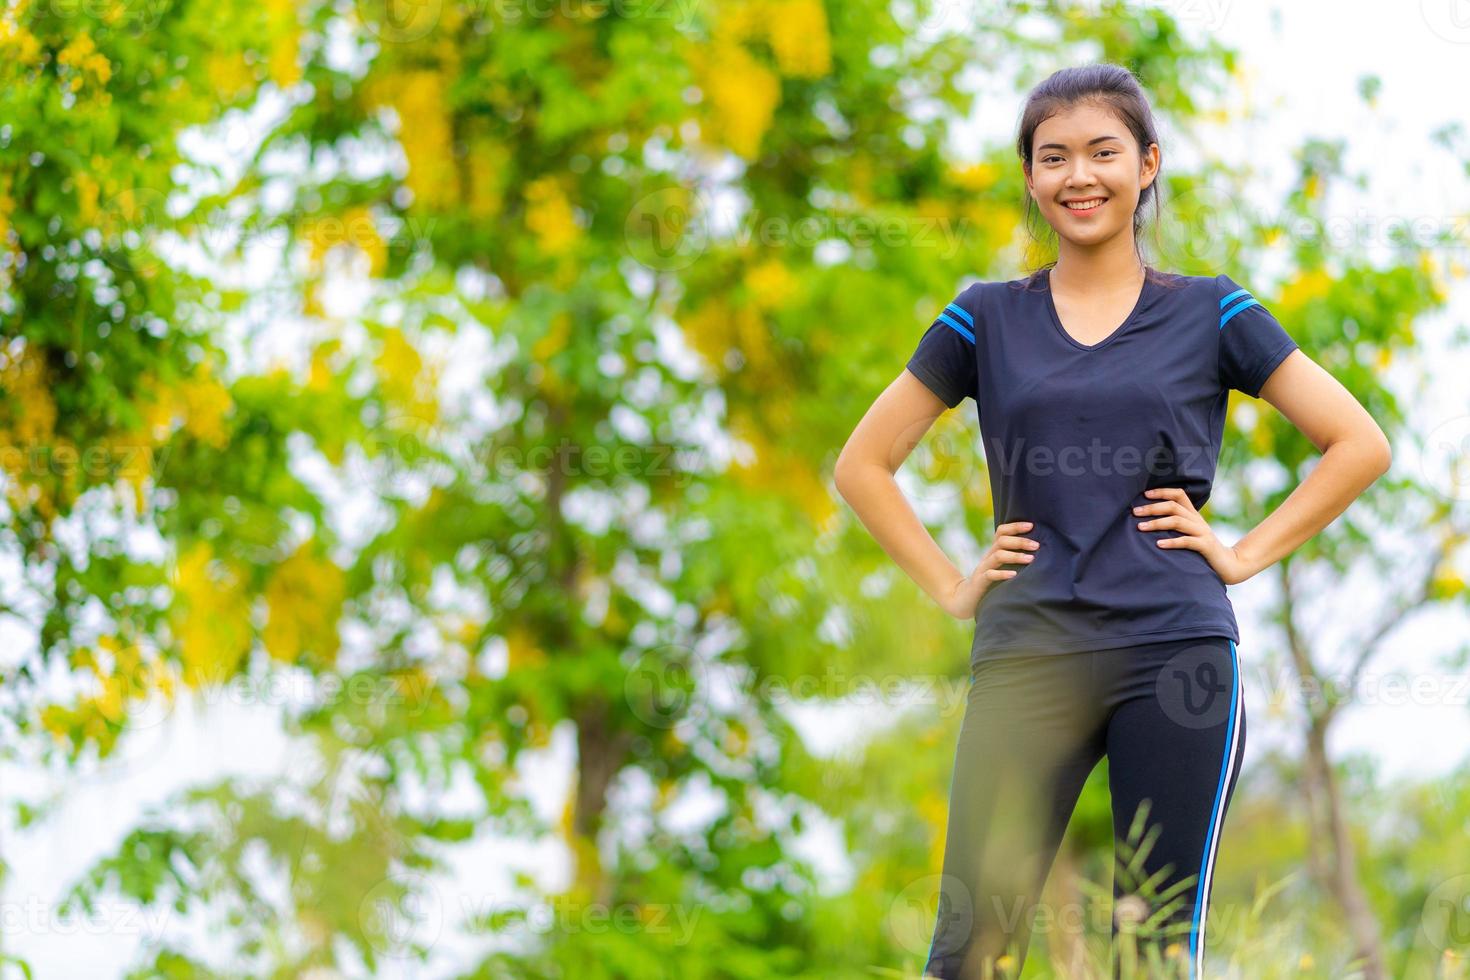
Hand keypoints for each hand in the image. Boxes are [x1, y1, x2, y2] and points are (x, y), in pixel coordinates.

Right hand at [941, 520, 1040, 619]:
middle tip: (1036, 545)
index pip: (1001, 532)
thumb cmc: (990, 583)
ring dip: (1015, 556)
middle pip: (1002, 541)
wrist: (965, 599)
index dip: (1015, 526)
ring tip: (1030, 559)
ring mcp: (983, 569)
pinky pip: (990, 575)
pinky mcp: (980, 582)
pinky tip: (1014, 575)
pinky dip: (1002, 573)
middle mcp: (988, 557)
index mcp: (993, 551)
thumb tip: (1038, 551)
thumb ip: (1012, 558)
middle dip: (1020, 541)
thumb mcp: (1000, 567)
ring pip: (998, 556)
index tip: (1031, 526)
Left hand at [1131, 487, 1254, 585]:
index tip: (1145, 494)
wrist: (1229, 565)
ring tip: (1140, 527)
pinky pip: (1187, 541)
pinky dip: (1172, 542)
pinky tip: (1158, 544)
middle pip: (1173, 507)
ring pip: (1177, 522)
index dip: (1162, 492)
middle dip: (1152, 508)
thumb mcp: (1189, 533)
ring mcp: (1202, 532)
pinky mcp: (1205, 546)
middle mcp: (1197, 520)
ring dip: (1157, 523)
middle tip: (1135, 512)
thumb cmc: (1202, 549)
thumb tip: (1149, 520)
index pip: (1179, 495)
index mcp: (1193, 515)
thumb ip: (1176, 524)